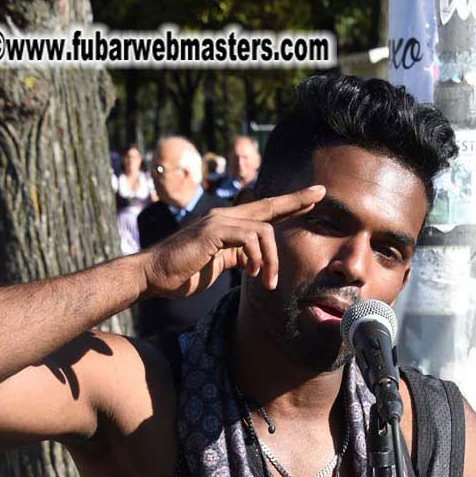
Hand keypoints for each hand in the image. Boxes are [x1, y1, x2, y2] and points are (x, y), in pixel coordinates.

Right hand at [140, 185, 325, 299]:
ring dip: (271, 260)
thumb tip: (254, 261)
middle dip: (296, 200)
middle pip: (269, 205)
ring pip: (263, 230)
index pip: (265, 211)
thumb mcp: (218, 264)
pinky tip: (251, 273)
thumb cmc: (184, 272)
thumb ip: (237, 257)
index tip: (312, 198)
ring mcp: (218, 222)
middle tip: (320, 194)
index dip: (289, 204)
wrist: (154, 275)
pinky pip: (248, 238)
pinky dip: (256, 257)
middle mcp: (225, 216)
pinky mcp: (213, 232)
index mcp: (228, 224)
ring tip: (268, 282)